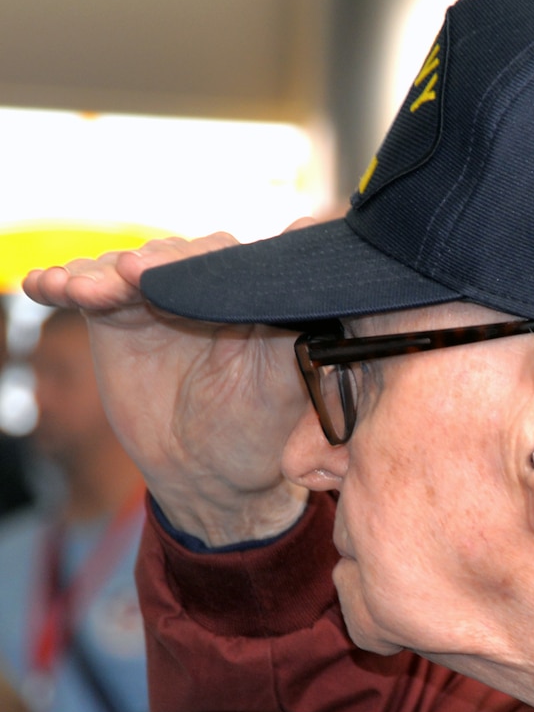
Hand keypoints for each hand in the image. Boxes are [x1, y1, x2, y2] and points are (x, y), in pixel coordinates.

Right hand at [23, 231, 309, 544]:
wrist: (208, 472)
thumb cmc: (258, 426)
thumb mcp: (280, 378)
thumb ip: (294, 315)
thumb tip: (313, 239)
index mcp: (246, 291)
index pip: (217, 260)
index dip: (187, 264)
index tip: (153, 274)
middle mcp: (201, 284)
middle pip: (165, 259)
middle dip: (138, 268)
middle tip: (119, 279)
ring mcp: (156, 296)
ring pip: (118, 271)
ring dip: (91, 275)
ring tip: (70, 290)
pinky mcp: (116, 313)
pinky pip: (84, 291)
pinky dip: (60, 284)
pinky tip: (41, 288)